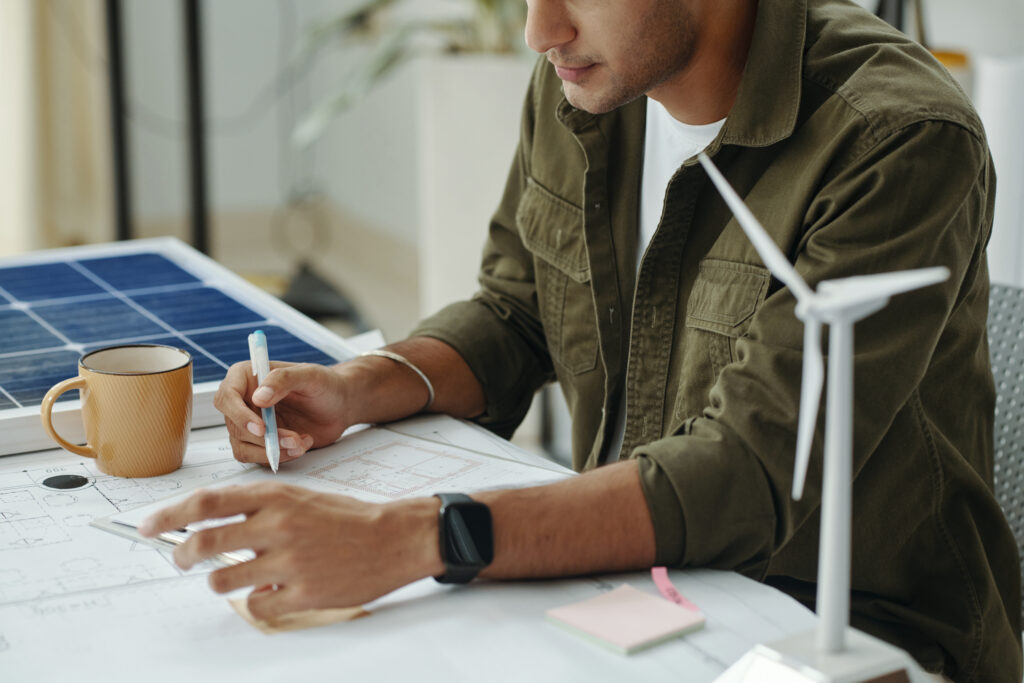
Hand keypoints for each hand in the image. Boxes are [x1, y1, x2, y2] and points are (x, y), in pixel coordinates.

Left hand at [137, 482, 442, 618]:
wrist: (393, 538)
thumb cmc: (348, 517)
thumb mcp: (300, 497)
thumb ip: (258, 508)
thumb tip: (213, 525)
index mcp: (276, 496)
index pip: (207, 502)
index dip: (169, 514)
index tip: (148, 525)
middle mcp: (277, 525)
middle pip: (204, 542)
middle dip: (181, 555)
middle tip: (180, 559)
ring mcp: (289, 560)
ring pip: (223, 580)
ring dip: (219, 582)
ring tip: (235, 577)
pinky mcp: (302, 592)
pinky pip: (256, 605)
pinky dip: (256, 602)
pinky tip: (271, 592)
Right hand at [214, 361, 350, 465]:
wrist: (340, 405)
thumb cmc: (325, 384)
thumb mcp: (310, 375)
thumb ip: (284, 380)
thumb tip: (258, 397)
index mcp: (247, 377)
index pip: (227, 397)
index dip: (239, 415)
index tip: (261, 428)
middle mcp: (243, 401)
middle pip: (235, 427)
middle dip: (265, 438)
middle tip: (294, 438)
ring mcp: (250, 423)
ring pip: (244, 447)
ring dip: (272, 450)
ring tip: (301, 442)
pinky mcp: (261, 442)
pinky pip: (258, 458)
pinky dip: (281, 456)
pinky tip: (302, 444)